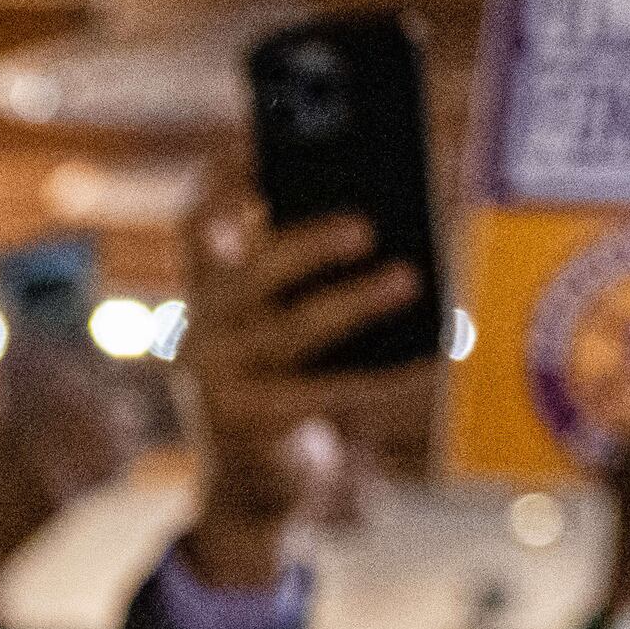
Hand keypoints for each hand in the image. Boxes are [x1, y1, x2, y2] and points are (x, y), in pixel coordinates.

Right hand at [176, 204, 434, 592]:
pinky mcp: (248, 424)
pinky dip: (386, 375)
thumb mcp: (285, 325)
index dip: (221, 182)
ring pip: (289, 331)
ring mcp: (217, 378)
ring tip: (409, 279)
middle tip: (364, 228)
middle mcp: (200, 328)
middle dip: (305, 244)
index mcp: (207, 289)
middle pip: (246, 271)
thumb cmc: (283, 386)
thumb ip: (308, 279)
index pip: (196, 222)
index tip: (256, 141)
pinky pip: (325, 392)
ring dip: (354, 303)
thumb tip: (388, 229)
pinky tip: (433, 356)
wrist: (250, 487)